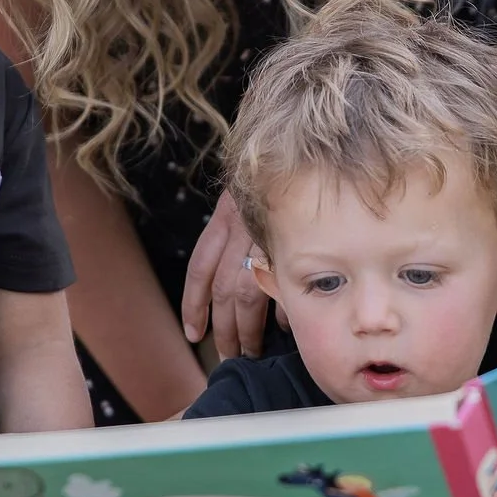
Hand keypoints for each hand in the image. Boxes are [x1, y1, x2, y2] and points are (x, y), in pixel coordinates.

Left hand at [180, 191, 282, 358]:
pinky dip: (284, 307)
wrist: (303, 142)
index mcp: (224, 218)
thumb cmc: (275, 176)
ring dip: (249, 328)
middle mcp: (240, 228)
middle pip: (223, 290)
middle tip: (229, 354)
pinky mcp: (294, 239)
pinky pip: (284, 282)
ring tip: (252, 350)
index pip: (200, 269)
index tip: (193, 334)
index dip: (194, 305)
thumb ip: (235, 229)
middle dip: (223, 328)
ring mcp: (268, 234)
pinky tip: (286, 326)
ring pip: (247, 293)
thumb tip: (238, 275)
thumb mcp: (247, 196)